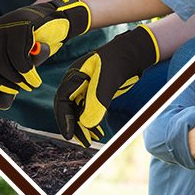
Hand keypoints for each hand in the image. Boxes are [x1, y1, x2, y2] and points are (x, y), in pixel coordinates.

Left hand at [0, 0, 90, 104]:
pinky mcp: (18, 27)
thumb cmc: (36, 44)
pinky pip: (18, 58)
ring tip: (32, 84)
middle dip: (2, 85)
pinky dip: (27, 73)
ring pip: (3, 64)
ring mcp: (4, 28)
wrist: (57, 22)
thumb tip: (0, 105)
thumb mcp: (20, 65)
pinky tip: (35, 78)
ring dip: (19, 81)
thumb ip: (10, 82)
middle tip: (17, 91)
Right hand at [54, 25, 159, 146]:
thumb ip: (97, 100)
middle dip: (74, 126)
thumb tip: (87, 124)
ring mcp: (84, 88)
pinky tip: (97, 132)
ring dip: (83, 126)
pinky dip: (91, 122)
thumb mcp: (108, 80)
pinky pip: (88, 111)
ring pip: (78, 111)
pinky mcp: (94, 94)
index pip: (62, 101)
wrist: (132, 53)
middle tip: (84, 142)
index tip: (69, 136)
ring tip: (91, 140)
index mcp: (73, 76)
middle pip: (68, 108)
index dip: (64, 119)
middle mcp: (76, 83)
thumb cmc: (119, 60)